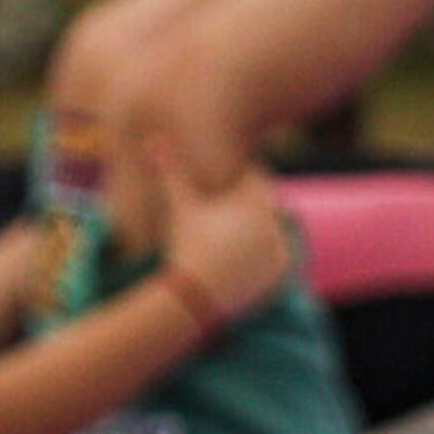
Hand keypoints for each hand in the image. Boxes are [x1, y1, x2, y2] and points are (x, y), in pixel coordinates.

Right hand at [143, 137, 292, 327]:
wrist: (196, 293)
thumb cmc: (187, 244)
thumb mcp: (181, 205)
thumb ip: (172, 170)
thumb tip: (152, 140)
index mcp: (256, 201)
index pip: (254, 178)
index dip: (236, 182)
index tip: (222, 190)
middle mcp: (274, 222)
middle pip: (262, 205)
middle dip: (246, 208)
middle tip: (224, 221)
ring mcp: (281, 247)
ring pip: (270, 228)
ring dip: (258, 228)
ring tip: (230, 240)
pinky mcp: (282, 270)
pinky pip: (276, 253)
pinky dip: (263, 252)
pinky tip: (241, 257)